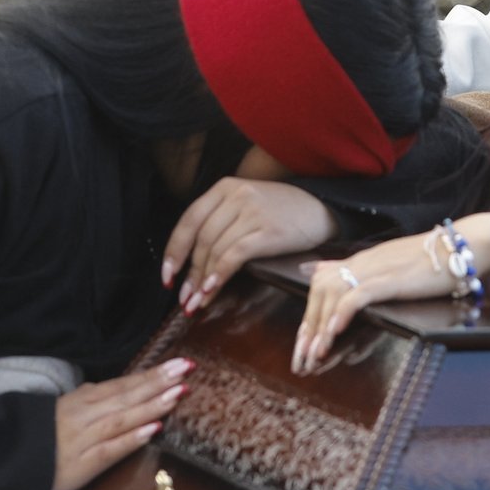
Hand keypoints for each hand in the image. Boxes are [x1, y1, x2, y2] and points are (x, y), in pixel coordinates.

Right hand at [50, 358, 192, 489]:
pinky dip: (132, 438)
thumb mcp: (61, 410)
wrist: (8, 461)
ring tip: (178, 393)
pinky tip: (153, 429)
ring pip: (123, 418)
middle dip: (158, 381)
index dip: (151, 374)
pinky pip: (111, 449)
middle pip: (127, 396)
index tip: (178, 364)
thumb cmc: (37, 436)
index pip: (123, 384)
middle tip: (186, 368)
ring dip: (152, 404)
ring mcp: (85, 439)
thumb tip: (106, 387)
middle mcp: (85, 415)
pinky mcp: (83, 464)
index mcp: (82, 401)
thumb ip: (85, 398)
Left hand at [162, 178, 334, 313]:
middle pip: (201, 239)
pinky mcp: (267, 231)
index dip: (174, 250)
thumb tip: (193, 261)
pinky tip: (213, 290)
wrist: (321, 209)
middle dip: (189, 273)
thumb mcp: (246, 203)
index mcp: (225, 187)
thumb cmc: (281, 212)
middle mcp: (236, 196)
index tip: (167, 276)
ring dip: (202, 281)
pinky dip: (219, 275)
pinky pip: (234, 256)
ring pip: (215, 250)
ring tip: (197, 302)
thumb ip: (220, 220)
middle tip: (184, 298)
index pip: (189, 220)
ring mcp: (252, 212)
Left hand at [294, 212, 489, 374]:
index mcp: (361, 261)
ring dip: (321, 326)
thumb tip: (320, 269)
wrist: (463, 246)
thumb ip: (355, 267)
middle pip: (321, 291)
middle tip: (301, 358)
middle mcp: (363, 262)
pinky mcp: (391, 278)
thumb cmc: (431, 259)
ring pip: (335, 294)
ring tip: (315, 354)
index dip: (309, 315)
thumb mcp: (387, 262)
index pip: (321, 285)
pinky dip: (343, 312)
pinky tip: (335, 331)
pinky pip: (359, 294)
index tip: (302, 344)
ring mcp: (376, 269)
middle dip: (309, 326)